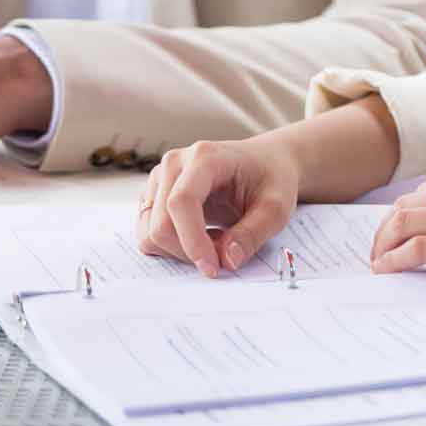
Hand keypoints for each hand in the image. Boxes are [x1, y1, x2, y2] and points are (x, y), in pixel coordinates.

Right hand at [137, 136, 302, 277]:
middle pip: (160, 223)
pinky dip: (173, 246)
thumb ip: (253, 233)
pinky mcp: (155, 194)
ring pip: (149, 232)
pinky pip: (148, 232)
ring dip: (179, 250)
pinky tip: (202, 236)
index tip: (213, 268)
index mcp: (205, 157)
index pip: (181, 202)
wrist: (265, 162)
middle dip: (189, 251)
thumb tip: (226, 260)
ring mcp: (161, 178)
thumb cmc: (271, 178)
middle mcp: (175, 163)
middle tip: (224, 255)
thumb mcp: (277, 207)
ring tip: (216, 240)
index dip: (192, 241)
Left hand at [369, 156, 425, 290]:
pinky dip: (396, 259)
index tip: (394, 230)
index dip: (405, 210)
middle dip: (387, 226)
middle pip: (411, 201)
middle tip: (376, 248)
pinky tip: (387, 269)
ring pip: (408, 222)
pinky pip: (420, 249)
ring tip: (376, 262)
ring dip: (384, 243)